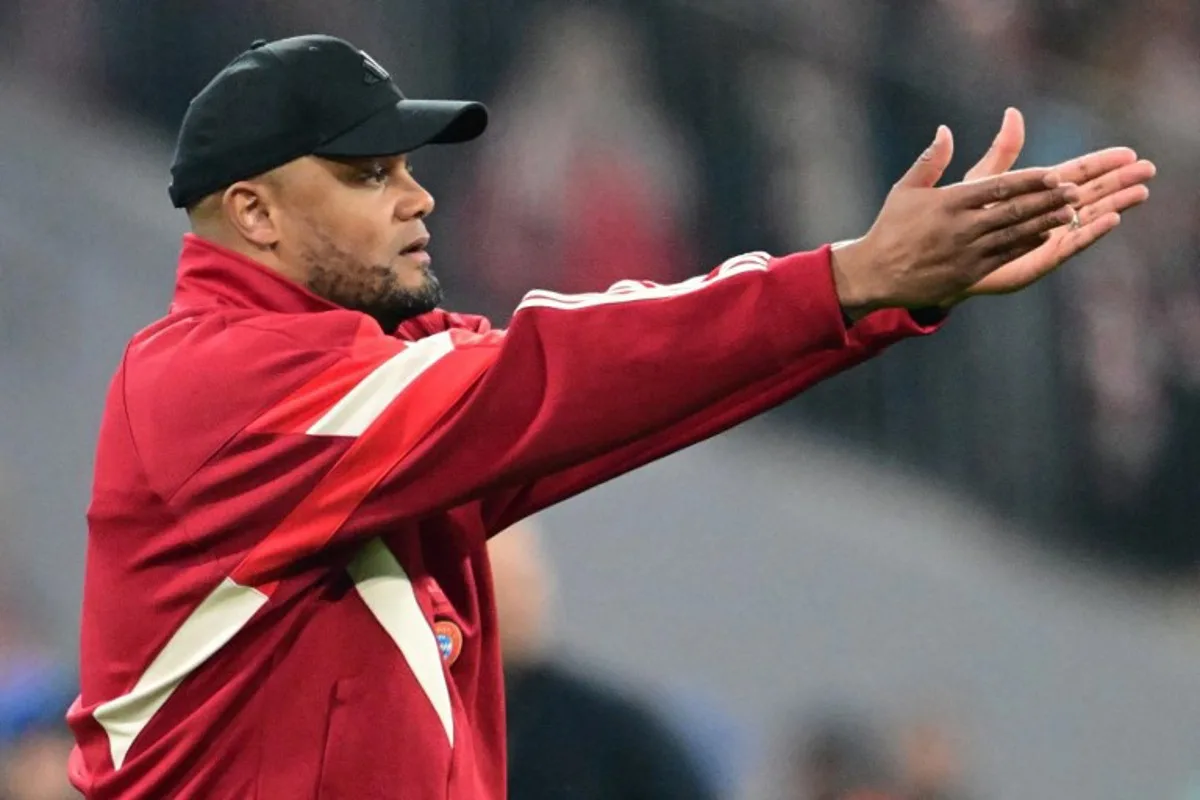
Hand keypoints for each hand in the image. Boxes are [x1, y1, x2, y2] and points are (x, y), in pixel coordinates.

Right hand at [830, 124, 1080, 317]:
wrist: (875, 274)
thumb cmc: (890, 228)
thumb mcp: (905, 190)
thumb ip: (930, 160)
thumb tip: (944, 130)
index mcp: (948, 203)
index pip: (997, 188)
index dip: (1029, 181)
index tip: (1053, 174)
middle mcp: (961, 227)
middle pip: (1013, 210)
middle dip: (1047, 200)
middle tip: (1075, 190)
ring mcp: (967, 252)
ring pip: (1015, 234)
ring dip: (1045, 222)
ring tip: (1071, 211)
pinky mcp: (968, 272)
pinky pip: (1005, 255)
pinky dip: (1027, 243)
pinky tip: (1045, 234)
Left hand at [944, 107, 1154, 303]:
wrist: (940, 257)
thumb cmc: (955, 218)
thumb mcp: (979, 180)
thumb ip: (1001, 152)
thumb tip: (1012, 113)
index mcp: (1033, 192)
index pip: (1073, 173)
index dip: (1099, 163)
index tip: (1127, 152)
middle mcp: (1044, 214)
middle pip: (1088, 194)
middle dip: (1117, 182)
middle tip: (1148, 169)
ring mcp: (1044, 238)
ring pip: (1085, 219)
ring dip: (1113, 205)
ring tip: (1140, 192)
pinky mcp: (1037, 259)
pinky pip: (1068, 245)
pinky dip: (1090, 232)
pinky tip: (1112, 219)